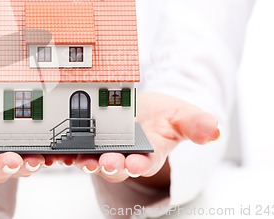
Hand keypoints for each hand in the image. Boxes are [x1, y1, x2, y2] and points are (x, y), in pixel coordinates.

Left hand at [72, 92, 219, 185]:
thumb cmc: (163, 114)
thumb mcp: (182, 113)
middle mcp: (124, 156)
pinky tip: (58, 148)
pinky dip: (65, 150)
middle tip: (106, 162)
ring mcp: (104, 150)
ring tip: (78, 158)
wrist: (142, 108)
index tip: (136, 163)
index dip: (141, 164)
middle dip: (111, 166)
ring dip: (85, 161)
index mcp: (149, 153)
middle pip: (116, 166)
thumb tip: (215, 130)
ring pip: (92, 160)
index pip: (146, 163)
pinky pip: (74, 149)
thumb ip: (195, 123)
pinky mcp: (87, 142)